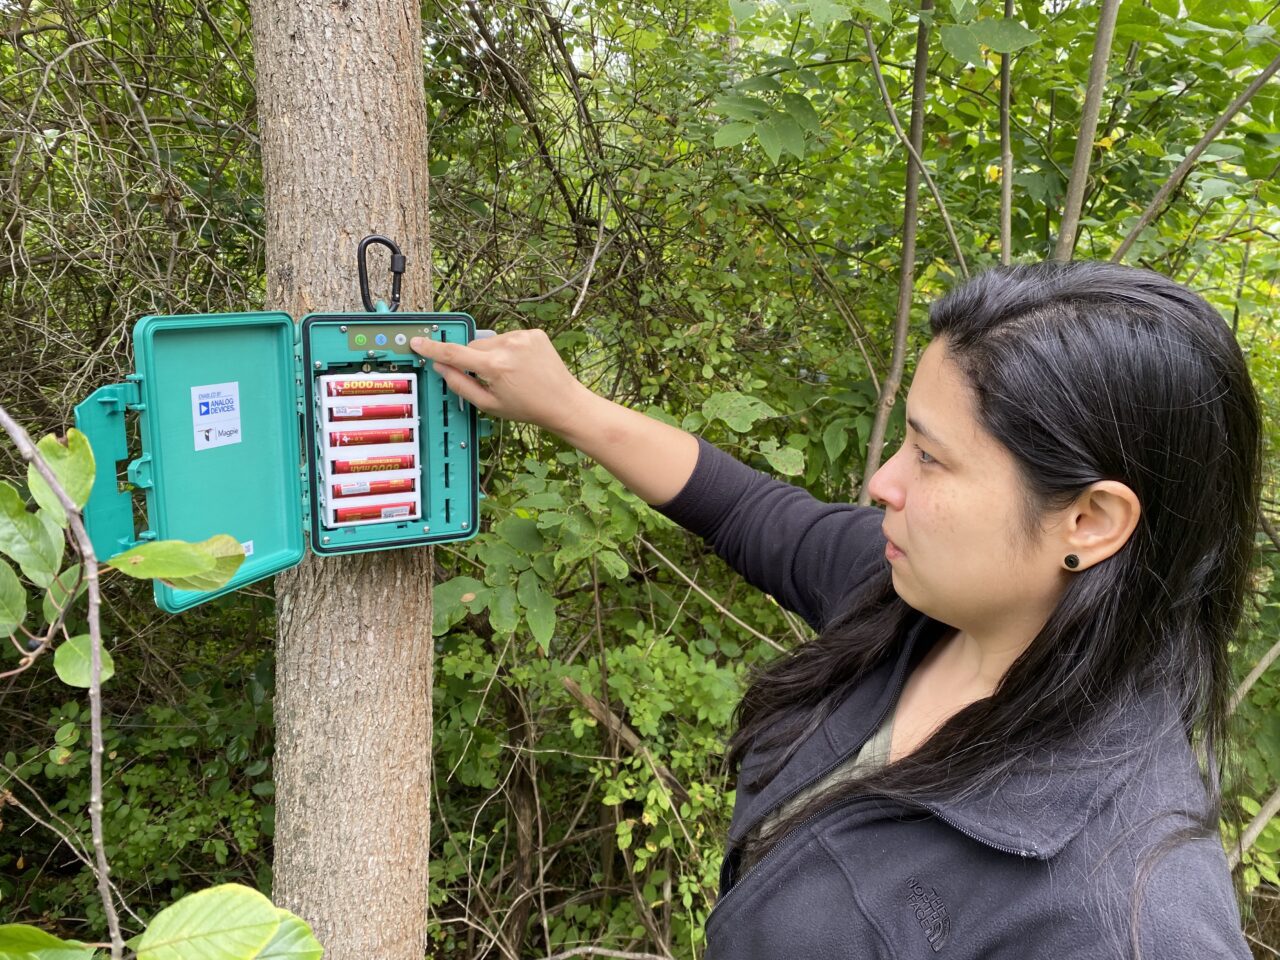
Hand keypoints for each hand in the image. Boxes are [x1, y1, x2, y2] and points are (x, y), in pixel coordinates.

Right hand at [409, 328, 589, 433]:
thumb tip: (442, 367)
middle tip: (489, 379)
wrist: (563, 402)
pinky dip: (508, 349)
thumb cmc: (528, 407)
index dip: (433, 348)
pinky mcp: (533, 332)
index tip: (418, 342)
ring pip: (490, 342)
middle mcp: (508, 346)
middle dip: (473, 360)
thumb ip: (461, 385)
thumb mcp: (489, 405)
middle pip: (472, 347)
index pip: (454, 353)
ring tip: (510, 373)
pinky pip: (508, 337)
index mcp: (495, 366)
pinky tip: (521, 365)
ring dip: (492, 354)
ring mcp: (522, 336)